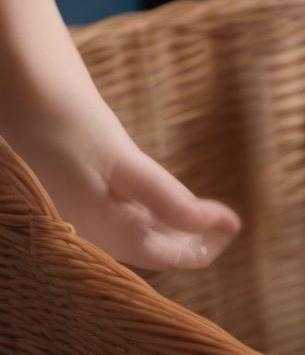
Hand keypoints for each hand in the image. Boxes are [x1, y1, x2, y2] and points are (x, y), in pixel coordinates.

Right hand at [2, 84, 240, 269]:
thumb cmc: (70, 125)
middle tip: (223, 216)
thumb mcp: (126, 163)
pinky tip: (164, 201)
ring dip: (176, 228)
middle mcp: (95, 238)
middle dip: (195, 237)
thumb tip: (218, 226)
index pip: (174, 257)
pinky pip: (127, 222)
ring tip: (204, 211)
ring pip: (145, 238)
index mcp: (108, 235)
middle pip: (160, 251)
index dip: (208, 242)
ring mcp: (87, 224)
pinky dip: (154, 216)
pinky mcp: (83, 207)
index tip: (233, 219)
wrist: (20, 97)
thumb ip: (169, 200)